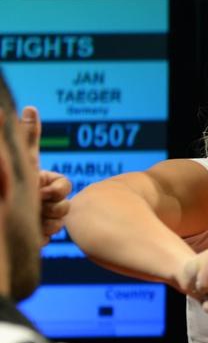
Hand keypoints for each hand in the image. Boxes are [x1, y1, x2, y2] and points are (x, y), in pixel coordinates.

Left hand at [20, 106, 73, 243]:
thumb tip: (30, 107)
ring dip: (44, 221)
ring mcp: (46, 217)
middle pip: (65, 206)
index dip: (57, 191)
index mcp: (47, 182)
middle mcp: (49, 199)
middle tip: (35, 205)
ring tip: (30, 217)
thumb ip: (28, 136)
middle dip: (50, 207)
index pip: (65, 187)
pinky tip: (28, 228)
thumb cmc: (8, 183)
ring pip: (60, 222)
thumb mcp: (21, 161)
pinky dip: (40, 233)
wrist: (2, 216)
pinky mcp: (41, 233)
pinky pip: (50, 235)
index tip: (42, 191)